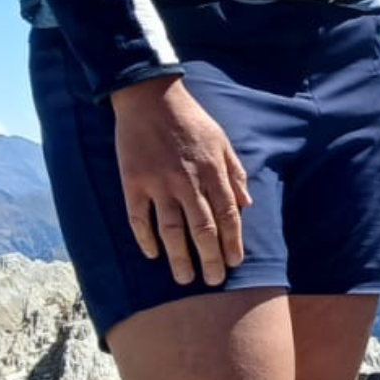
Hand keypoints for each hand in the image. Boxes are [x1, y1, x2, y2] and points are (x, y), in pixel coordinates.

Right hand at [110, 77, 249, 285]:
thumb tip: (246, 205)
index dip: (232, 243)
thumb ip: (234, 174)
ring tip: (184, 279)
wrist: (150, 97)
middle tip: (213, 281)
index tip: (235, 263)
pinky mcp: (133, 182)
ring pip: (171, 231)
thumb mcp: (222, 141)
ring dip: (179, 258)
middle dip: (210, 259)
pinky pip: (139, 218)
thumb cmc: (190, 119)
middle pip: (202, 230)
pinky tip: (152, 255)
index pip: (227, 217)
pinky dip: (145, 239)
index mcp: (212, 173)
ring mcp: (158, 184)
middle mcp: (187, 182)